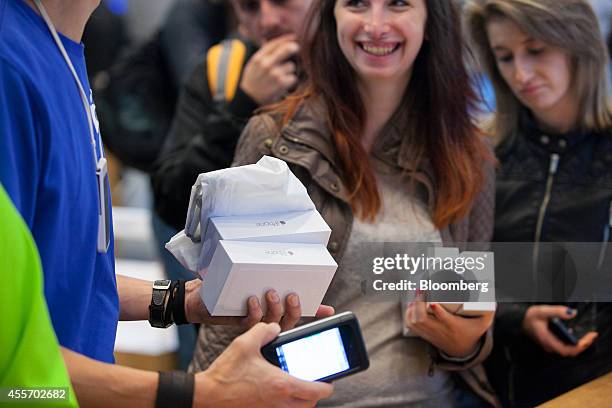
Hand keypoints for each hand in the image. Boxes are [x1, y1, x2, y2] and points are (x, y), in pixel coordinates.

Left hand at [185, 279, 334, 329]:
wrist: (196, 295)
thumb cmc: (224, 283)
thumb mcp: (248, 273)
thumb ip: (267, 270)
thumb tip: (280, 255)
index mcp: (272, 306)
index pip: (298, 311)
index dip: (314, 312)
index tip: (328, 309)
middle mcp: (265, 315)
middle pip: (289, 321)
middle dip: (294, 310)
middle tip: (292, 294)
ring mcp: (252, 320)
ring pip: (272, 323)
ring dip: (275, 309)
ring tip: (271, 293)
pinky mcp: (236, 321)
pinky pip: (250, 322)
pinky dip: (254, 312)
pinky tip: (251, 299)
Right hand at [194, 322, 333, 407]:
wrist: (207, 395)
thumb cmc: (226, 372)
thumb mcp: (245, 343)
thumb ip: (264, 330)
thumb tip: (275, 328)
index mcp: (282, 384)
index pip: (318, 391)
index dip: (327, 384)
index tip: (328, 376)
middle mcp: (280, 402)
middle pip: (311, 404)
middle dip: (316, 392)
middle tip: (313, 379)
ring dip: (302, 399)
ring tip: (297, 384)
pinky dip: (287, 403)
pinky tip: (277, 390)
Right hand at [240, 34, 298, 104]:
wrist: (249, 99)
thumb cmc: (253, 80)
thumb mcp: (253, 64)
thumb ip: (264, 54)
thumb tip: (279, 43)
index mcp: (259, 58)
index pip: (275, 43)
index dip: (286, 39)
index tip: (294, 37)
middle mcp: (267, 64)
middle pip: (288, 49)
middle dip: (294, 47)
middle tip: (297, 48)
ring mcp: (275, 74)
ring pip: (291, 66)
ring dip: (289, 71)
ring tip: (280, 77)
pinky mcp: (282, 84)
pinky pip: (293, 78)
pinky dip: (290, 81)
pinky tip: (282, 84)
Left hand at [404, 292, 493, 357]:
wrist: (462, 350)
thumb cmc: (472, 332)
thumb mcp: (483, 323)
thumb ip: (489, 310)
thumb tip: (492, 296)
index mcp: (454, 327)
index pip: (443, 320)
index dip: (436, 310)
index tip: (432, 301)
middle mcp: (440, 331)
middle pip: (422, 320)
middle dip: (418, 303)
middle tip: (420, 288)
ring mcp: (430, 333)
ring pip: (415, 322)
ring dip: (412, 307)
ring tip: (415, 294)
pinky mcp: (424, 334)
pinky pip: (411, 325)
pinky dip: (408, 314)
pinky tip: (411, 304)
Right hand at [522, 305, 597, 356]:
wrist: (518, 321)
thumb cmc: (528, 317)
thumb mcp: (542, 311)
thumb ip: (557, 311)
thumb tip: (572, 313)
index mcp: (548, 340)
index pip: (569, 349)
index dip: (581, 345)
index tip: (589, 336)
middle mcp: (550, 346)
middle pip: (571, 352)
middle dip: (583, 345)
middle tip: (591, 336)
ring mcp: (550, 346)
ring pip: (568, 350)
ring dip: (579, 345)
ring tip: (586, 336)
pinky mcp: (550, 343)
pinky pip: (564, 347)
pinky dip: (573, 343)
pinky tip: (574, 334)